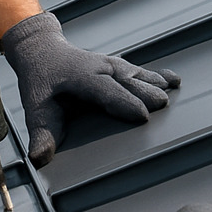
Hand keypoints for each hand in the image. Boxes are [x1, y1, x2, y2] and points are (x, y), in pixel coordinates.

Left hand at [0, 11, 178, 167]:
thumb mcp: (35, 109)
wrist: (43, 51)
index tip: (141, 115)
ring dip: (154, 83)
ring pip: (136, 74)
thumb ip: (41, 134)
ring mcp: (112, 65)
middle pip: (127, 81)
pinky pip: (141, 71)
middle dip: (144, 93)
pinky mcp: (120, 67)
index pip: (105, 90)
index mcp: (81, 77)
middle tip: (163, 107)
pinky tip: (176, 81)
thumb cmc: (41, 83)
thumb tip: (38, 159)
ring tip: (174, 92)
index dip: (123, 102)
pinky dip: (158, 75)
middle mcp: (100, 68)